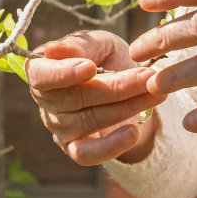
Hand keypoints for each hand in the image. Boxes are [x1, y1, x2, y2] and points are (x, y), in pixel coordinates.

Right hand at [26, 30, 163, 165]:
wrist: (127, 84)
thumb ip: (80, 44)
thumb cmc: (107, 57)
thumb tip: (54, 50)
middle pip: (75, 98)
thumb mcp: (100, 43)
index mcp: (42, 68)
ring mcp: (59, 127)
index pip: (41, 75)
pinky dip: (110, 145)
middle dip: (116, 87)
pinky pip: (87, 154)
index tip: (90, 67)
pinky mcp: (75, 148)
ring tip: (155, 94)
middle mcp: (46, 100)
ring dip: (126, 108)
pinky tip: (133, 132)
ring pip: (89, 121)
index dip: (63, 73)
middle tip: (148, 76)